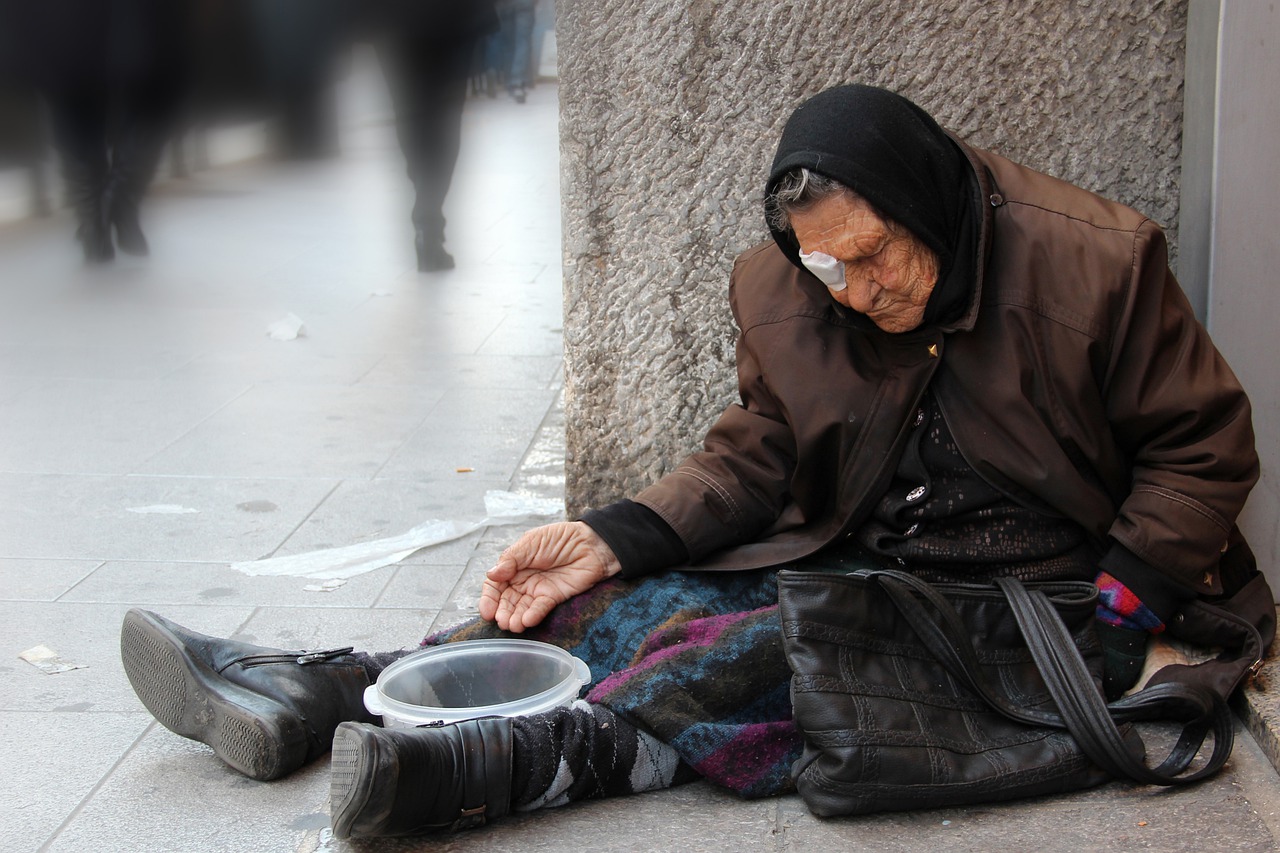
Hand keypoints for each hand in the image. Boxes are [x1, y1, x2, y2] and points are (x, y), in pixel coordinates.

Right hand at [478, 522, 621, 632]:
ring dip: (515, 618)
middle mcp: (524, 580)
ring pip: (522, 608)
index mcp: (514, 565)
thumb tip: (491, 574)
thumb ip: (511, 559)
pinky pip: (540, 608)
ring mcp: (538, 590)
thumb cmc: (560, 538)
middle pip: (507, 600)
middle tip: (501, 621)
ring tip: (512, 625)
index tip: (487, 610)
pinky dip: (533, 615)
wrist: (590, 543)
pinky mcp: (553, 597)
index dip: (489, 598)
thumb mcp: (531, 542)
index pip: (496, 584)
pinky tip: (527, 620)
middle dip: (502, 612)